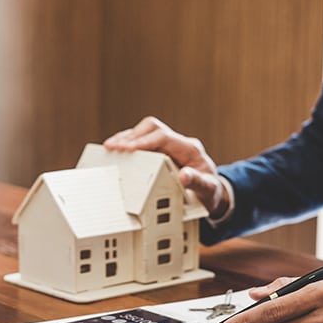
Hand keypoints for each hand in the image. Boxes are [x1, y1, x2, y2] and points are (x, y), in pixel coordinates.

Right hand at [104, 116, 228, 217]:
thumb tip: (185, 175)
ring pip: (145, 132)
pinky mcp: (162, 152)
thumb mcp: (208, 191)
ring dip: (127, 138)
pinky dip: (129, 145)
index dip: (143, 141)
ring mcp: (170, 147)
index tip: (127, 148)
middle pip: (152, 128)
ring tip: (109, 147)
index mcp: (190, 149)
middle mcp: (179, 143)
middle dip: (131, 136)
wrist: (213, 194)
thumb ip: (198, 182)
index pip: (163, 137)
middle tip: (113, 146)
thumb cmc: (211, 192)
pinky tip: (117, 152)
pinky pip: (143, 142)